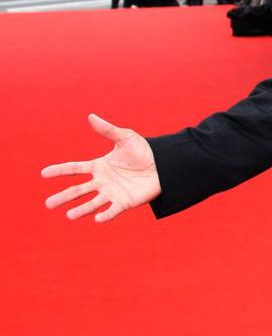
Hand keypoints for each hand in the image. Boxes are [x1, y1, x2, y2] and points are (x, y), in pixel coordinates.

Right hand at [41, 114, 160, 222]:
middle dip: (63, 197)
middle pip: (78, 190)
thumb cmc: (144, 151)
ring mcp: (112, 193)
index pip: (75, 168)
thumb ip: (107, 130)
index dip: (60, 170)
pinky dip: (105, 215)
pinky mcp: (125, 202)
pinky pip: (113, 210)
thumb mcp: (125, 137)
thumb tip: (90, 116)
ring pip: (92, 203)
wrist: (164, 164)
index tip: (43, 173)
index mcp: (99, 166)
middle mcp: (102, 182)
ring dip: (81, 210)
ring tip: (69, 215)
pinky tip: (97, 219)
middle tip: (48, 204)